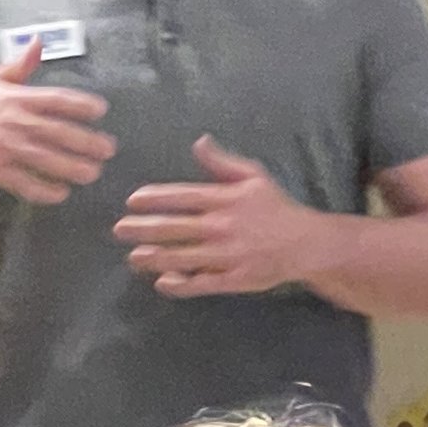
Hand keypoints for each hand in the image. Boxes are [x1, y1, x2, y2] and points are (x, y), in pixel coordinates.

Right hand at [0, 40, 115, 204]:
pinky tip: (60, 193)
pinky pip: (26, 183)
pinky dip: (45, 190)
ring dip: (73, 168)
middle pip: (59, 132)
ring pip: (48, 159)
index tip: (101, 111)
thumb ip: (19, 66)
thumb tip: (39, 42)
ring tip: (93, 173)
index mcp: (15, 98)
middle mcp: (14, 121)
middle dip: (87, 142)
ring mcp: (5, 147)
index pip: (57, 99)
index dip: (81, 105)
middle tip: (108, 150)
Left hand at [113, 136, 326, 297]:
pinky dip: (181, 284)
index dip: (154, 198)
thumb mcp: (254, 176)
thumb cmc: (275, 208)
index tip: (132, 201)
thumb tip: (198, 142)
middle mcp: (223, 226)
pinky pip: (202, 283)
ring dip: (154, 257)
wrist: (307, 244)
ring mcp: (228, 255)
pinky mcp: (235, 279)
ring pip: (183, 257)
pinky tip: (162, 282)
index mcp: (226, 199)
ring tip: (133, 257)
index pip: (182, 197)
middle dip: (143, 229)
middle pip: (175, 228)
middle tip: (119, 230)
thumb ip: (222, 162)